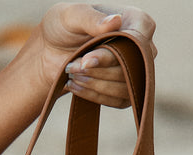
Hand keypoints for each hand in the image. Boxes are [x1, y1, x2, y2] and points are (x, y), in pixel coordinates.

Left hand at [34, 5, 156, 108]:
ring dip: (95, 84)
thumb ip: (92, 18)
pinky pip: (117, 101)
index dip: (110, 56)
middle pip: (129, 69)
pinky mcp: (124, 90)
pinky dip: (94, 96)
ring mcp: (134, 71)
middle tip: (73, 66)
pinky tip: (75, 86)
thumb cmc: (65, 26)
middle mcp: (140, 47)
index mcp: (137, 22)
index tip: (86, 61)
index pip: (135, 44)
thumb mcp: (73, 16)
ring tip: (73, 74)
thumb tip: (116, 21)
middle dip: (97, 71)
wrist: (52, 49)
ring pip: (124, 88)